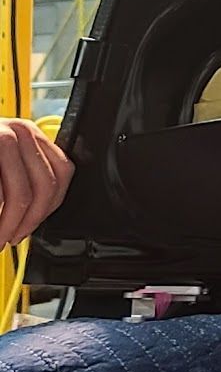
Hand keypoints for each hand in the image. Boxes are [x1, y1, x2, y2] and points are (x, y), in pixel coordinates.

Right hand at [0, 118, 71, 246]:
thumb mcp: (2, 160)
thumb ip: (20, 173)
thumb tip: (40, 210)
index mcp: (27, 133)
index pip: (62, 171)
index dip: (50, 206)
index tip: (33, 224)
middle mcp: (17, 132)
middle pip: (44, 186)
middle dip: (29, 222)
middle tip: (11, 239)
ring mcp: (0, 140)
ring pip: (21, 195)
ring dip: (8, 225)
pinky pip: (0, 193)